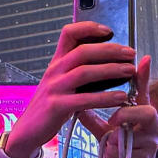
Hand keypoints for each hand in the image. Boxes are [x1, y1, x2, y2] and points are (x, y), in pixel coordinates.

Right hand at [2, 22, 136, 157]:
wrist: (28, 130)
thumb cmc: (50, 105)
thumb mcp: (60, 82)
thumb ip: (77, 70)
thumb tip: (105, 59)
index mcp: (57, 62)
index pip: (69, 33)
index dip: (89, 28)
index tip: (109, 31)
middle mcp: (54, 71)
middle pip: (82, 51)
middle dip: (109, 50)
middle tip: (129, 53)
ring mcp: (54, 88)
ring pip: (84, 72)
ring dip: (110, 70)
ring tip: (129, 71)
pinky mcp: (57, 106)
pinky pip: (84, 99)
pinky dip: (105, 97)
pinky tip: (120, 97)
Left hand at [78, 57, 157, 157]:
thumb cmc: (120, 152)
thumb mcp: (104, 131)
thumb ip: (92, 115)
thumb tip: (76, 99)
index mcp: (140, 112)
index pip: (142, 90)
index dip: (143, 75)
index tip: (143, 58)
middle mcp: (151, 122)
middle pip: (141, 110)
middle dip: (122, 117)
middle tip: (114, 124)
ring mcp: (152, 137)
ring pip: (126, 132)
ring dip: (114, 142)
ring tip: (113, 148)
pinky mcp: (149, 153)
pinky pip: (122, 148)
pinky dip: (112, 154)